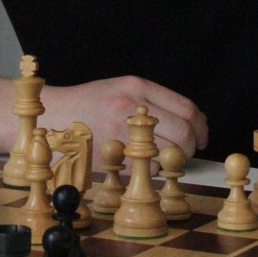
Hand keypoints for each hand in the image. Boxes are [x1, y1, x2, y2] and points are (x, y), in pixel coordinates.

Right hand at [41, 75, 207, 164]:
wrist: (55, 115)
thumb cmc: (89, 103)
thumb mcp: (121, 87)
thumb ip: (153, 99)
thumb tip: (190, 118)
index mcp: (137, 87)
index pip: (186, 108)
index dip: (201, 125)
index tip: (202, 135)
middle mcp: (132, 107)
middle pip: (183, 132)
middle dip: (191, 146)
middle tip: (187, 150)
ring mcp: (122, 132)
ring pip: (168, 152)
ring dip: (172, 159)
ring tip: (164, 156)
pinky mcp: (113, 154)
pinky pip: (146, 168)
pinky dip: (150, 169)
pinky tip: (141, 163)